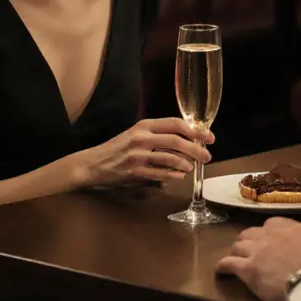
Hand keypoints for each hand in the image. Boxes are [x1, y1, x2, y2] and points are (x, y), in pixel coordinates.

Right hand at [79, 117, 213, 188]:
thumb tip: (186, 140)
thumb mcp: (136, 135)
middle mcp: (142, 138)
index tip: (208, 137)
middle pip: (177, 141)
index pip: (175, 123)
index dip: (195, 130)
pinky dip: (173, 175)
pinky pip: (160, 173)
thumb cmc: (117, 150)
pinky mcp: (134, 172)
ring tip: (191, 167)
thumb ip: (157, 135)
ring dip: (186, 163)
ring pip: (171, 158)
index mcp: (144, 125)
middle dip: (197, 149)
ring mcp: (138, 155)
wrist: (92, 164)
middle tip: (207, 156)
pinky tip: (179, 176)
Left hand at [215, 211, 300, 300]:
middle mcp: (272, 235)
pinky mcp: (248, 270)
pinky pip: (228, 264)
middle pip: (252, 232)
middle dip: (250, 240)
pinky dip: (223, 267)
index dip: (271, 232)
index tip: (273, 240)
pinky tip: (221, 271)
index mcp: (292, 228)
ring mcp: (258, 251)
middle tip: (252, 251)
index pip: (274, 223)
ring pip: (238, 245)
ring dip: (237, 251)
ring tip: (236, 259)